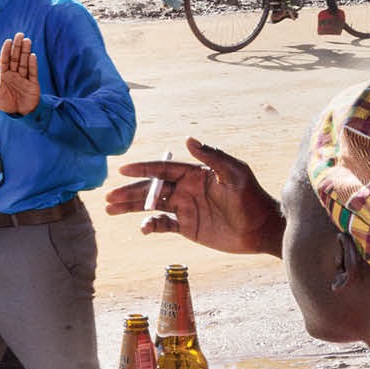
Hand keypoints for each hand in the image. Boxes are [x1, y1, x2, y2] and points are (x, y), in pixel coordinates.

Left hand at [0, 33, 39, 116]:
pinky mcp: (33, 84)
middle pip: (16, 58)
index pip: (5, 61)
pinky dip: (32, 65)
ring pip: (24, 63)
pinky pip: (33, 73)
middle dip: (17, 47)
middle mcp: (15, 75)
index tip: (8, 41)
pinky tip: (32, 56)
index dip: (6, 51)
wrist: (21, 114)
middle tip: (19, 34)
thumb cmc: (8, 104)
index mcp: (5, 76)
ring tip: (27, 41)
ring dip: (25, 52)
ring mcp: (24, 78)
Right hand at [105, 136, 283, 254]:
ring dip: (131, 207)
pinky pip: (163, 225)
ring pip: (152, 206)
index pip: (163, 169)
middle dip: (129, 192)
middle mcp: (186, 189)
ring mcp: (185, 208)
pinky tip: (143, 228)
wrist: (261, 229)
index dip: (142, 169)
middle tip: (108, 196)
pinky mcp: (187, 227)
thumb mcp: (235, 174)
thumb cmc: (251, 198)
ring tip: (110, 210)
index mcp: (194, 174)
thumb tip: (188, 139)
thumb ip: (212, 156)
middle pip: (151, 188)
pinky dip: (151, 226)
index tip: (123, 170)